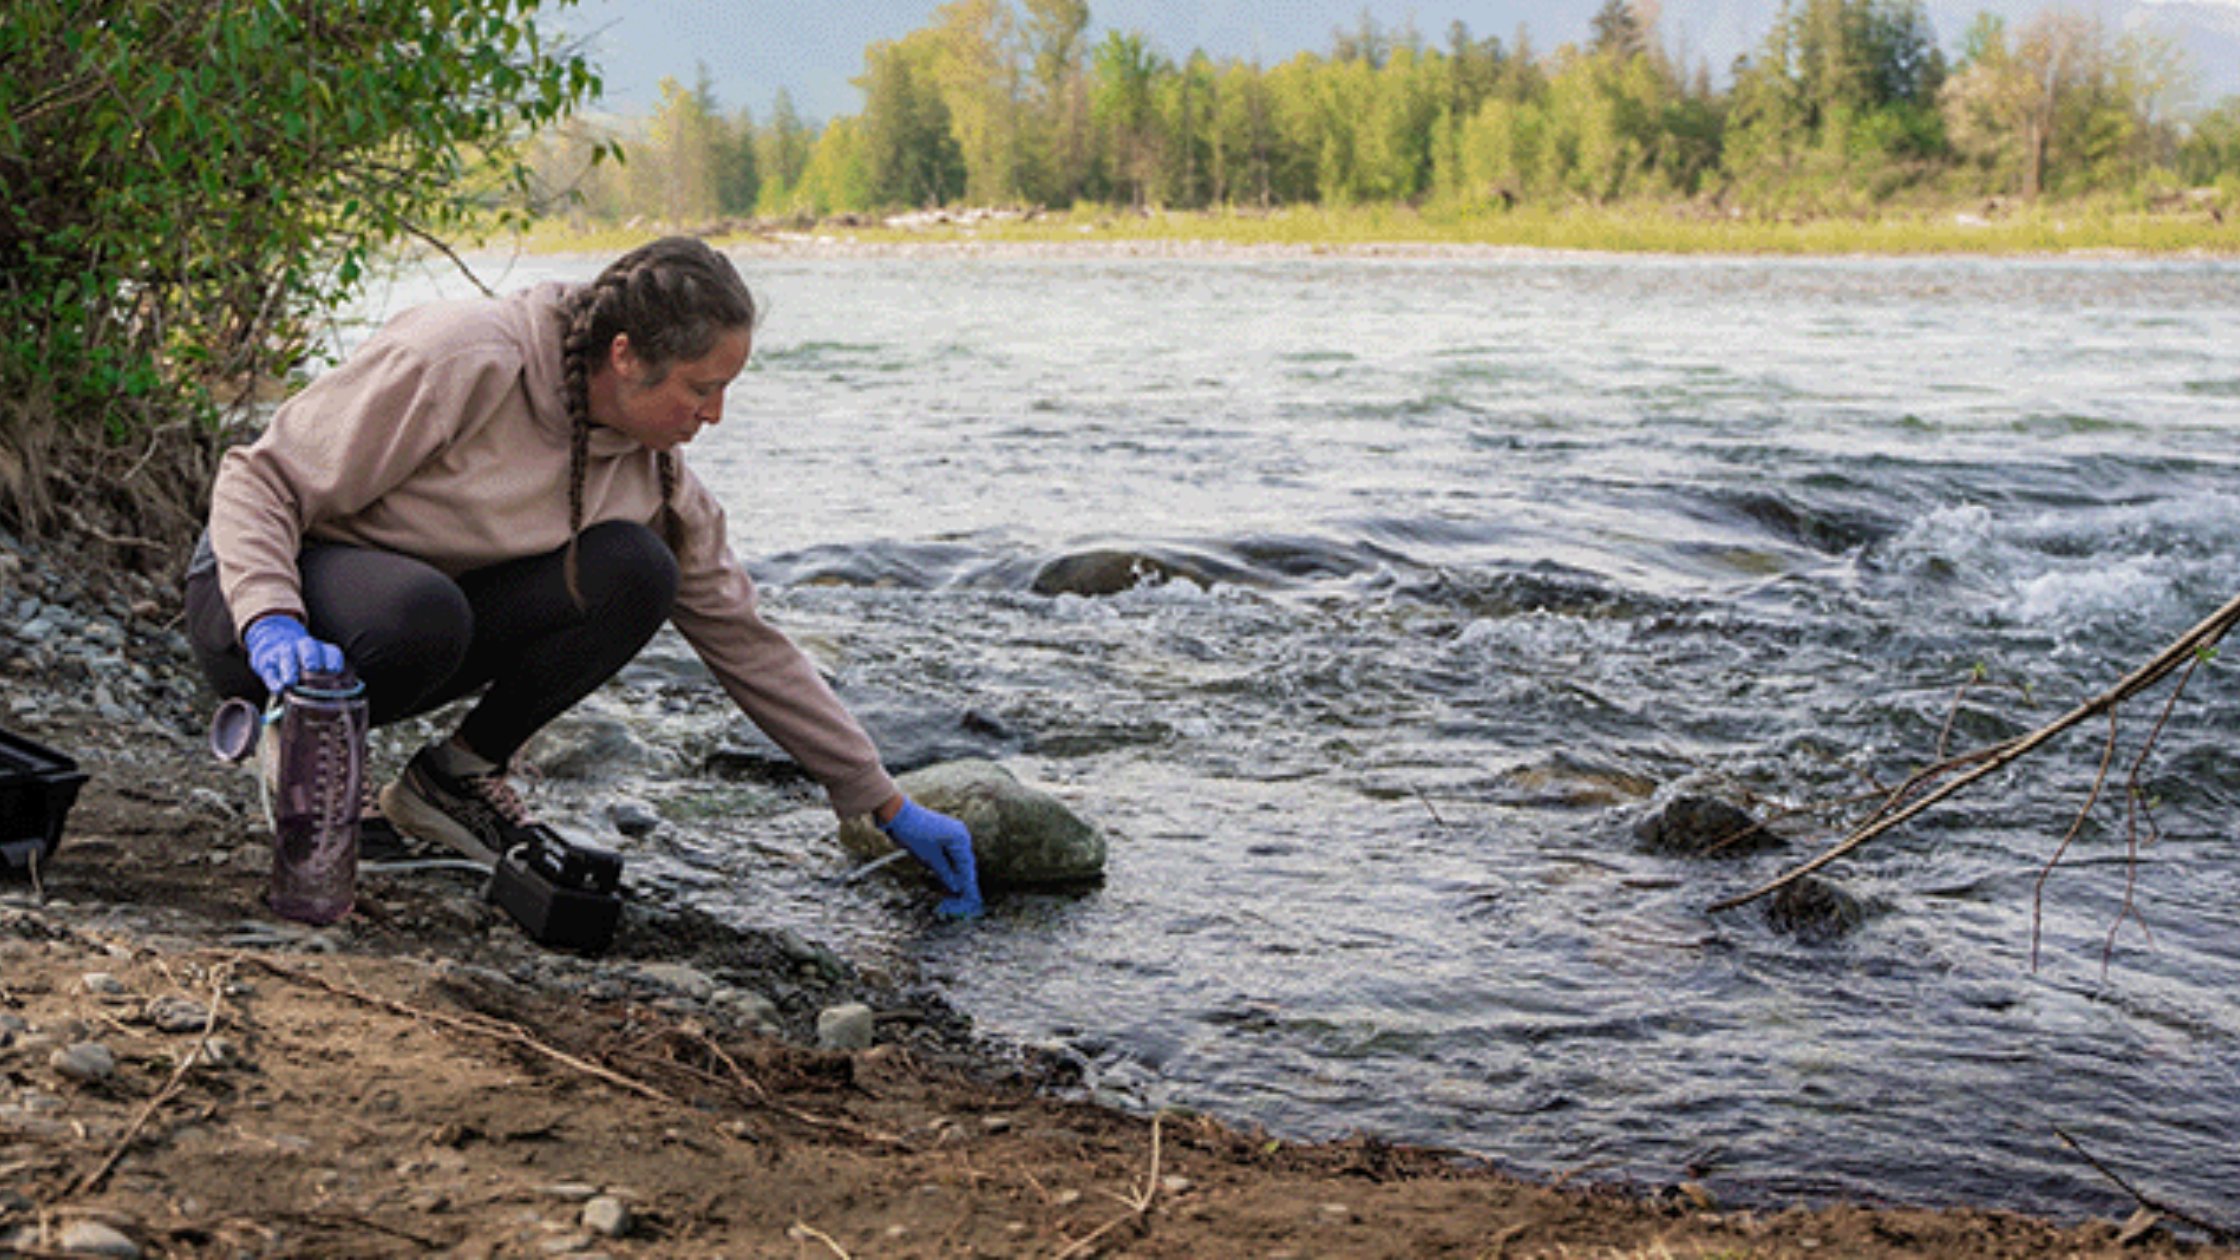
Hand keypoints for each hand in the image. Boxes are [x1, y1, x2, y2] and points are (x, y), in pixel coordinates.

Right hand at [242, 614, 344, 695]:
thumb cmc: (303, 662)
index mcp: (320, 649)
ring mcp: (283, 653)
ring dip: (290, 669)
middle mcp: (302, 647)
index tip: (335, 670)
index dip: (333, 660)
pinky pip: (269, 671)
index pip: (330, 651)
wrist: (273, 642)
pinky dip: (273, 680)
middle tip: (313, 668)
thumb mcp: (317, 665)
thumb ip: (329, 680)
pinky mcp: (266, 663)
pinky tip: (277, 689)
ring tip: (291, 682)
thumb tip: (341, 699)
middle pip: (308, 647)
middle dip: (311, 656)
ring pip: (287, 656)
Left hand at [879, 799, 982, 918]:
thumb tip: (956, 888)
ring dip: (954, 875)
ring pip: (956, 859)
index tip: (971, 900)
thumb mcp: (929, 858)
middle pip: (964, 863)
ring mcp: (952, 833)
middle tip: (962, 900)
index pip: (967, 866)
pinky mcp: (943, 834)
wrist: (896, 813)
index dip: (968, 885)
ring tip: (954, 893)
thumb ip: (945, 874)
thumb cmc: (913, 833)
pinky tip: (946, 878)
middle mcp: (960, 834)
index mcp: (960, 838)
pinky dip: (947, 866)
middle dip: (961, 881)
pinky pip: (949, 854)